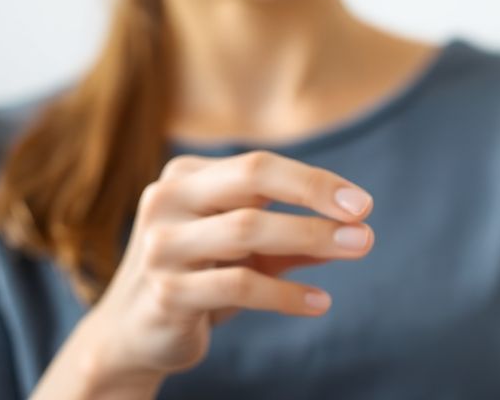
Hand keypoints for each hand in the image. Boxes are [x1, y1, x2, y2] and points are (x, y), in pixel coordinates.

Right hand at [35, 151, 374, 396]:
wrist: (135, 335)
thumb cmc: (201, 279)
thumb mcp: (250, 253)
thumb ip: (295, 239)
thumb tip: (357, 229)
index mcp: (186, 177)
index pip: (260, 165)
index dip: (314, 180)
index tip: (362, 202)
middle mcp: (167, 200)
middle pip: (251, 176)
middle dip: (314, 193)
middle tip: (364, 218)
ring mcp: (161, 245)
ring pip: (247, 229)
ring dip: (311, 237)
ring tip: (358, 248)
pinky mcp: (166, 292)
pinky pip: (238, 285)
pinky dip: (286, 293)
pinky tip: (319, 302)